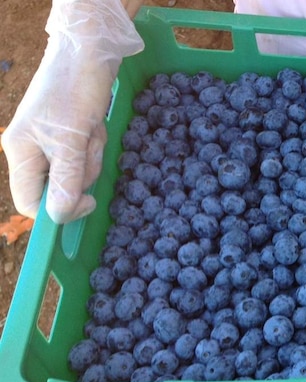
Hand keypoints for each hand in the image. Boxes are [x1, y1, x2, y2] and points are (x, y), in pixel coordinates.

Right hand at [1, 0, 142, 222]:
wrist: (88, 54)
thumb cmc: (75, 92)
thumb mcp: (71, 140)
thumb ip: (67, 178)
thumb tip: (62, 214)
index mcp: (20, 154)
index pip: (31, 203)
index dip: (58, 211)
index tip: (87, 202)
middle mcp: (31, 152)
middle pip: (61, 188)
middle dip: (82, 170)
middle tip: (86, 144)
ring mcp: (51, 143)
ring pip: (78, 172)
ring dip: (92, 155)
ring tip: (91, 129)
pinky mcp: (70, 136)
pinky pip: (87, 155)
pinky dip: (96, 144)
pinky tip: (95, 126)